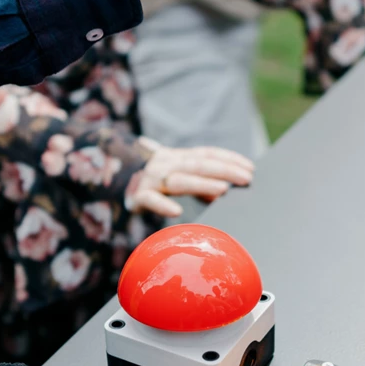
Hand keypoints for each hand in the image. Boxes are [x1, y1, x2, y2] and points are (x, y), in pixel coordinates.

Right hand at [128, 138, 254, 216]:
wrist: (113, 180)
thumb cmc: (155, 184)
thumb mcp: (180, 179)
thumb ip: (202, 186)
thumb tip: (225, 193)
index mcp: (177, 156)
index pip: (206, 153)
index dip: (229, 158)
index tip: (251, 168)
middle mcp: (165, 163)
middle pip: (197, 164)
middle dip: (224, 170)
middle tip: (246, 179)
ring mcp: (150, 178)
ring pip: (178, 180)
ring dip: (201, 185)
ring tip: (222, 190)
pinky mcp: (137, 196)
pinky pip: (150, 200)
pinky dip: (163, 205)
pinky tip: (177, 212)